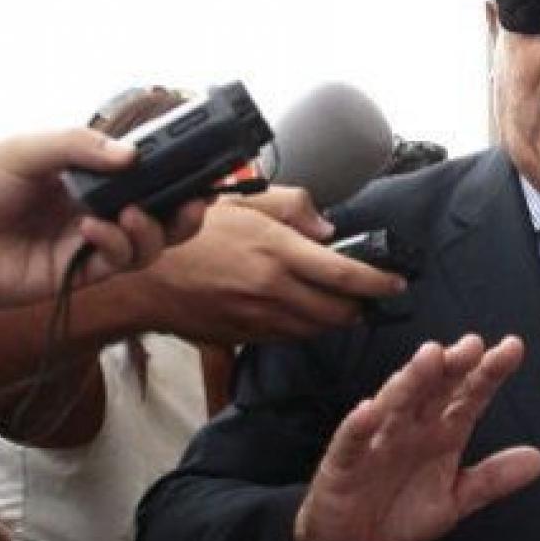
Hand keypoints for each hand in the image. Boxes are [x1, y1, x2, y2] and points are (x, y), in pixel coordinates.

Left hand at [0, 128, 206, 307]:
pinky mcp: (78, 274)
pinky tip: (94, 230)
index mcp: (86, 176)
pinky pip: (117, 264)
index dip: (176, 173)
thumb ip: (78, 146)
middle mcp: (96, 209)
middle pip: (161, 215)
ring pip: (149, 245)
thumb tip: (133, 155)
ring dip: (152, 230)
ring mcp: (89, 243)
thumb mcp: (24, 151)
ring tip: (131, 214)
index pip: (144, 175)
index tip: (200, 165)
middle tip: (194, 201)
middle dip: (185, 211)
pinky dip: (116, 246)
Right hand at [125, 186, 406, 342]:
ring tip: (337, 303)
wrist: (143, 277)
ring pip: (316, 329)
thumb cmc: (192, 232)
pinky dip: (302, 328)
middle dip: (360, 307)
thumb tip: (327, 229)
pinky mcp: (245, 337)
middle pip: (338, 312)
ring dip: (333, 319)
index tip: (396, 283)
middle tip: (368, 295)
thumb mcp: (243, 202)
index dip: (379, 283)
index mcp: (278, 251)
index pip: (345, 275)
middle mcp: (273, 289)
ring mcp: (259, 318)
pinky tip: (300, 311)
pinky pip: (288, 338)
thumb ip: (293, 207)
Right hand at [291, 334, 539, 540]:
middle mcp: (412, 426)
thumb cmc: (400, 508)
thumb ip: (492, 479)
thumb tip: (539, 459)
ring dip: (412, 380)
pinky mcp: (344, 462)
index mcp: (442, 431)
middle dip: (452, 366)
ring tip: (430, 357)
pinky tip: (368, 410)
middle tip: (471, 345)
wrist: (351, 539)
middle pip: (434, 390)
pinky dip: (359, 425)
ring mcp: (377, 439)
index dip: (489, 373)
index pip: (469, 396)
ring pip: (396, 404)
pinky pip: (352, 441)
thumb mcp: (454, 499)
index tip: (512, 348)